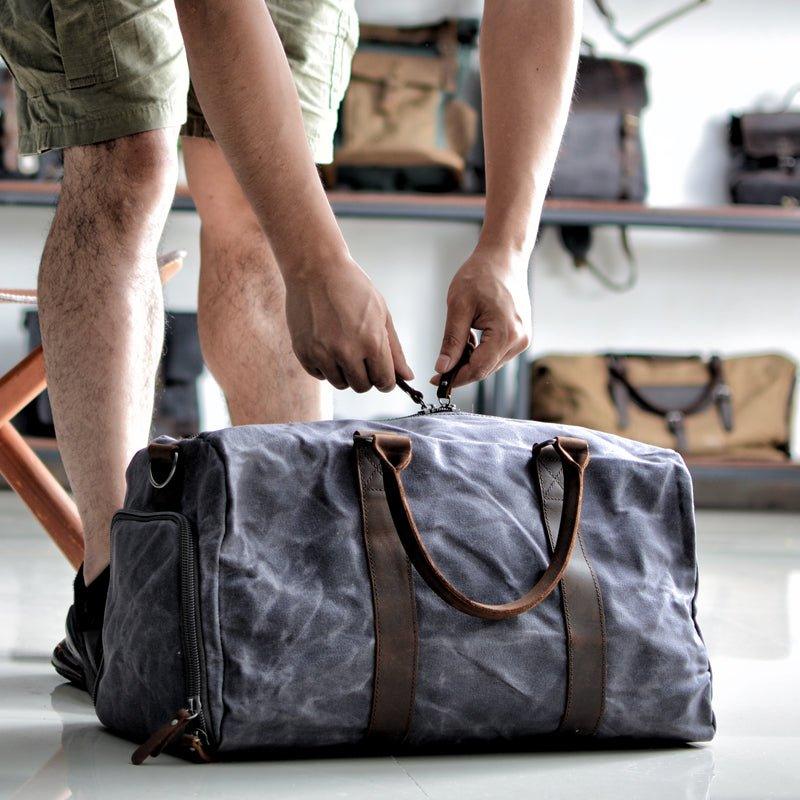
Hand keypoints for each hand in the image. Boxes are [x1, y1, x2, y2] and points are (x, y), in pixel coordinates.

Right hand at [285, 256, 412, 392]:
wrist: (315, 269)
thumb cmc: (352, 287)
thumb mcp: (381, 314)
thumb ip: (394, 349)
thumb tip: (406, 376)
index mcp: (371, 342)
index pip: (384, 381)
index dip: (387, 381)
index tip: (384, 376)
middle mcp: (346, 352)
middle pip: (362, 387)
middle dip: (367, 377)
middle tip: (363, 359)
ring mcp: (322, 353)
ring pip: (340, 384)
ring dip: (345, 373)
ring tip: (344, 350)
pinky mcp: (303, 352)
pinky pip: (319, 375)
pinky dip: (325, 367)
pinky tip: (328, 347)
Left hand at [431, 246, 530, 387]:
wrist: (503, 258)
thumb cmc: (482, 274)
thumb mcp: (458, 307)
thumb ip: (451, 341)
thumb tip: (443, 367)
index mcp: (506, 334)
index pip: (478, 369)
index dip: (456, 378)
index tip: (436, 381)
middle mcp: (519, 340)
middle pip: (485, 369)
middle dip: (461, 370)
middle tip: (439, 366)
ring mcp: (522, 338)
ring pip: (490, 363)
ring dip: (471, 360)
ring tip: (458, 340)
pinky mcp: (519, 335)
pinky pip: (496, 353)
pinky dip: (480, 351)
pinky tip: (470, 337)